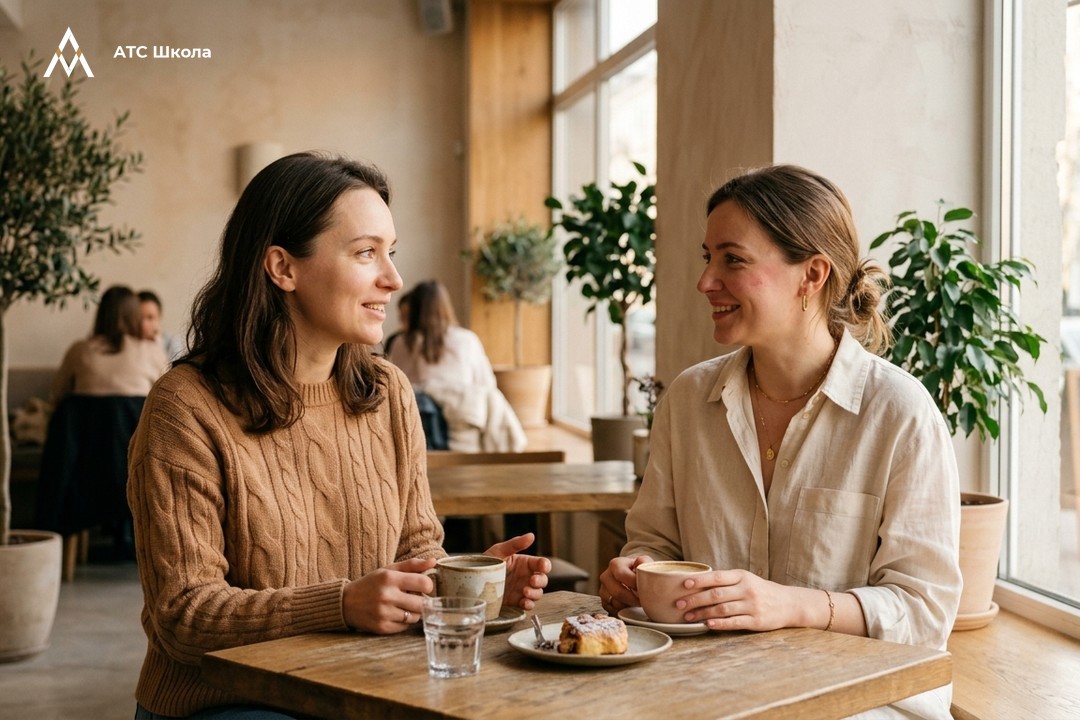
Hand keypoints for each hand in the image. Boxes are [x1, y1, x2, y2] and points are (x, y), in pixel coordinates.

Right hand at [342, 557, 435, 633]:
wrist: (345, 603)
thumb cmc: (371, 584)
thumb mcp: (389, 570)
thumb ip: (412, 565)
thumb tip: (434, 561)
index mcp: (390, 578)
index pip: (424, 583)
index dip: (428, 585)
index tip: (423, 586)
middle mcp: (387, 596)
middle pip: (422, 603)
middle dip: (422, 601)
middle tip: (414, 598)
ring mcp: (384, 613)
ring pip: (415, 617)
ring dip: (413, 612)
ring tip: (402, 606)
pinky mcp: (382, 627)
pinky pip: (405, 627)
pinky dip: (404, 622)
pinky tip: (394, 614)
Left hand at [484, 533, 550, 610]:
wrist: (473, 581)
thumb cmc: (486, 562)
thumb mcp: (499, 551)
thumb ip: (515, 544)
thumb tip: (531, 535)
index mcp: (525, 563)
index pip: (541, 564)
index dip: (545, 565)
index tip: (542, 566)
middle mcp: (526, 577)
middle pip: (543, 580)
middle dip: (540, 581)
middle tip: (531, 581)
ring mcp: (522, 590)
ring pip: (538, 593)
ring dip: (535, 593)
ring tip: (525, 592)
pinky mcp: (516, 601)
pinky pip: (528, 605)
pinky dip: (529, 604)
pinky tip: (524, 602)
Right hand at [598, 555, 652, 614]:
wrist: (632, 576)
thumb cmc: (638, 570)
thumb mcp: (644, 562)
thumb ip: (644, 562)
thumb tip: (642, 564)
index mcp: (615, 565)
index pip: (622, 575)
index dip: (635, 584)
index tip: (646, 589)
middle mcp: (606, 577)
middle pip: (618, 592)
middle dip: (633, 599)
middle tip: (644, 600)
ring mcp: (603, 590)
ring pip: (615, 603)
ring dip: (629, 606)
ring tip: (638, 602)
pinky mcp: (604, 602)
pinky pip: (613, 611)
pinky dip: (624, 611)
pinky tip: (631, 606)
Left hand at [678, 568, 798, 630]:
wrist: (788, 603)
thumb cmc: (760, 590)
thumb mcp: (745, 579)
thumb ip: (725, 581)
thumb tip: (696, 582)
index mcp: (742, 576)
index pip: (717, 576)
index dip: (699, 580)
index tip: (684, 584)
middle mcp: (746, 589)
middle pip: (716, 594)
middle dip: (695, 599)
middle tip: (678, 604)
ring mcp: (752, 605)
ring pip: (722, 609)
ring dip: (702, 613)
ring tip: (688, 617)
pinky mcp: (756, 621)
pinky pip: (734, 622)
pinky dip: (719, 624)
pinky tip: (707, 625)